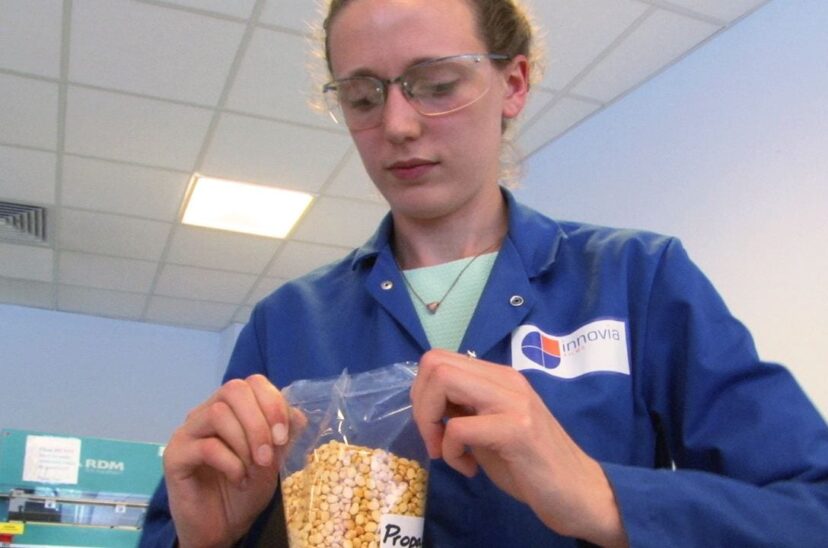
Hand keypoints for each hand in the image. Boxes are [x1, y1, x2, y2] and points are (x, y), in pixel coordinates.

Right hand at [163, 374, 304, 547]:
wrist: (222, 529)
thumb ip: (284, 435)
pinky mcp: (174, 456)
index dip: (272, 403)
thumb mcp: (274, 461)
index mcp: (232, 409)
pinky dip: (231, 463)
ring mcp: (188, 432)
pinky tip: (239, 479)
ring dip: (245, 443)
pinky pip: (207, 447)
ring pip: (219, 414)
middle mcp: (207, 412)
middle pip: (233, 390)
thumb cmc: (245, 492)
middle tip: (268, 454)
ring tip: (254, 469)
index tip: (283, 436)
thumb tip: (297, 414)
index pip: (252, 383)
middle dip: (259, 422)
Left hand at [410, 349, 626, 546]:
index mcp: (498, 377)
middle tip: (434, 439)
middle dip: (420, 405)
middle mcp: (506, 380)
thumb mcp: (488, 429)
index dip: (421, 393)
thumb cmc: (532, 465)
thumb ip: (462, 410)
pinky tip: (469, 469)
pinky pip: (459, 427)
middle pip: (435, 363)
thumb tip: (425, 402)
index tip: (432, 426)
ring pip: (443, 380)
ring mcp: (514, 401)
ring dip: (429, 421)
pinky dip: (450, 452)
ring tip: (446, 451)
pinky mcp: (518, 430)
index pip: (439, 359)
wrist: (579, 493)